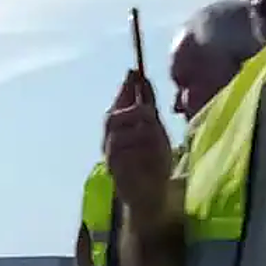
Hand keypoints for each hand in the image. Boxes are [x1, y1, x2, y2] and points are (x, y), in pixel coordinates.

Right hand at [104, 69, 172, 228]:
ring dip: (141, 132)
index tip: (134, 72)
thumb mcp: (155, 129)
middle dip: (133, 111)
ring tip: (156, 139)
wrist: (151, 193)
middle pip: (113, 116)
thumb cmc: (152, 161)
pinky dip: (140, 149)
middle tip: (150, 113)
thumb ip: (148, 106)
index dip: (125, 87)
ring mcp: (110, 154)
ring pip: (120, 133)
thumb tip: (141, 78)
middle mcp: (110, 140)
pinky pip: (125, 151)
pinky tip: (151, 153)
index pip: (119, 102)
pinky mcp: (115, 168)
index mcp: (118, 128)